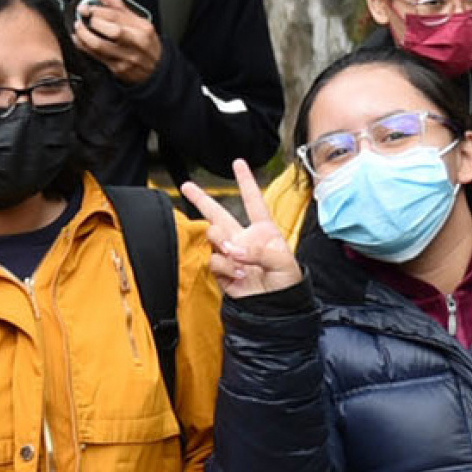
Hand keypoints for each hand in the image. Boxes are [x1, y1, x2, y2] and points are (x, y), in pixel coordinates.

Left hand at [71, 0, 162, 84]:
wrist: (156, 70)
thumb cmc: (147, 45)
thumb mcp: (140, 23)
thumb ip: (120, 8)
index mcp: (142, 28)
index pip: (118, 16)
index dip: (98, 10)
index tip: (88, 7)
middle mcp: (135, 43)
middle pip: (111, 31)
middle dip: (93, 22)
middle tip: (83, 18)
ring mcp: (126, 58)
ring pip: (100, 46)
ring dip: (84, 35)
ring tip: (78, 28)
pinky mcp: (117, 69)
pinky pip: (96, 56)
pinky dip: (84, 47)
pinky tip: (80, 41)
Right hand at [180, 158, 303, 297]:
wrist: (274, 308)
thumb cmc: (286, 282)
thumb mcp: (283, 261)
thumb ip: (258, 250)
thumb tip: (233, 249)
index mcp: (262, 230)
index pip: (253, 201)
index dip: (246, 181)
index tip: (238, 163)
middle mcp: (242, 238)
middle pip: (217, 213)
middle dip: (200, 199)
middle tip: (185, 186)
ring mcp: (230, 254)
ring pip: (213, 235)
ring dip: (223, 243)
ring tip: (238, 259)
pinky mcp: (221, 270)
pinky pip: (213, 259)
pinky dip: (226, 266)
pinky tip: (239, 275)